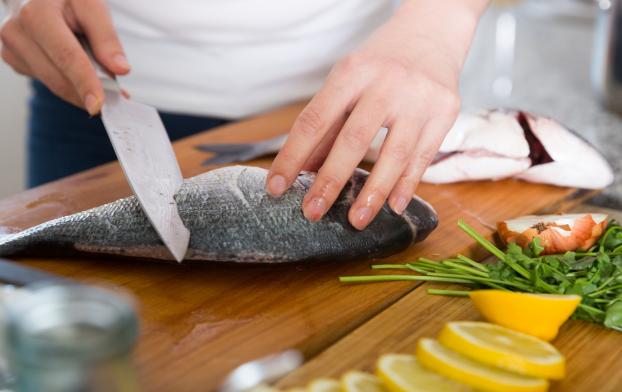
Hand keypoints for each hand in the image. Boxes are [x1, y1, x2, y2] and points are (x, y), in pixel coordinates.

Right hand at [0, 0, 128, 113]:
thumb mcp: (91, 5)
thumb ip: (106, 37)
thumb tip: (120, 69)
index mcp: (36, 14)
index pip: (66, 56)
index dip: (84, 82)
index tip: (98, 105)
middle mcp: (17, 32)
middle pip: (58, 77)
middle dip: (88, 92)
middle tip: (116, 97)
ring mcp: (12, 49)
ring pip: (53, 84)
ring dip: (81, 90)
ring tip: (104, 81)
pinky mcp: (15, 61)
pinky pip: (48, 82)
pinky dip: (70, 84)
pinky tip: (81, 74)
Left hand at [267, 0, 486, 229]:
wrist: (432, 32)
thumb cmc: (381, 63)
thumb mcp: (347, 82)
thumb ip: (328, 126)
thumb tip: (305, 170)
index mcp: (352, 72)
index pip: (314, 120)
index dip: (292, 156)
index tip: (277, 187)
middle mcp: (386, 82)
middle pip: (353, 140)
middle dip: (330, 181)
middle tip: (312, 212)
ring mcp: (420, 97)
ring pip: (393, 155)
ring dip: (373, 193)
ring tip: (356, 221)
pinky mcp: (446, 111)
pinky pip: (423, 157)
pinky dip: (407, 185)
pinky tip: (393, 207)